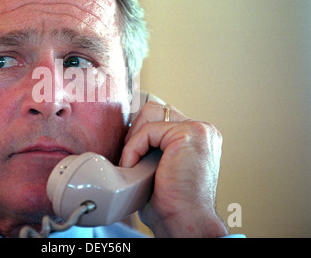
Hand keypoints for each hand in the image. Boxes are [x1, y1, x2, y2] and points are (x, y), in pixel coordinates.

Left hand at [120, 101, 227, 237]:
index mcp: (197, 136)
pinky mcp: (189, 134)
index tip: (130, 156)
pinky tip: (134, 168)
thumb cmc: (171, 203)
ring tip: (132, 164)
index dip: (139, 134)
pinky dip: (134, 149)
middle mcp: (202, 130)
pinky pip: (147, 131)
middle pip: (154, 110)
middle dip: (135, 133)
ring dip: (134, 139)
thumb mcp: (161, 165)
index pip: (160, 116)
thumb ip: (155, 145)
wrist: (185, 223)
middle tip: (130, 160)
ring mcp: (199, 130)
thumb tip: (129, 135)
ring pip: (150, 114)